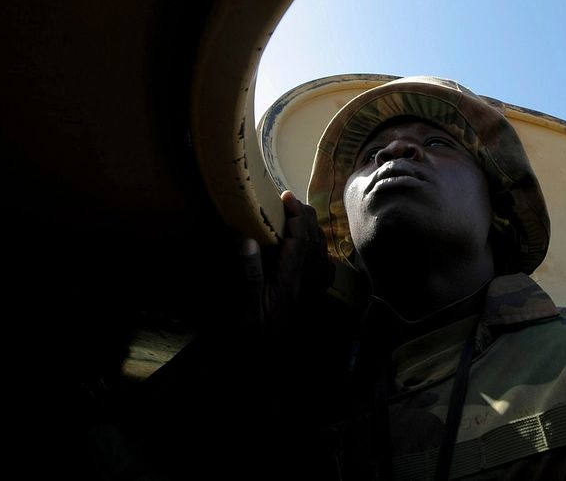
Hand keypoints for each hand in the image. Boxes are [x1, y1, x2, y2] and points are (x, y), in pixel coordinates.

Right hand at [239, 190, 332, 335]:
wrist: (266, 367)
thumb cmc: (252, 338)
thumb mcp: (245, 309)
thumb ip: (249, 276)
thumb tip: (248, 241)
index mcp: (291, 282)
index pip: (299, 240)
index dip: (295, 216)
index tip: (286, 197)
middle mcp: (305, 283)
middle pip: (313, 242)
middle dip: (306, 217)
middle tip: (292, 200)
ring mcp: (309, 291)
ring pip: (319, 252)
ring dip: (312, 230)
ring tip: (300, 215)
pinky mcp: (307, 298)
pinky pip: (319, 266)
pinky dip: (316, 249)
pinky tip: (311, 246)